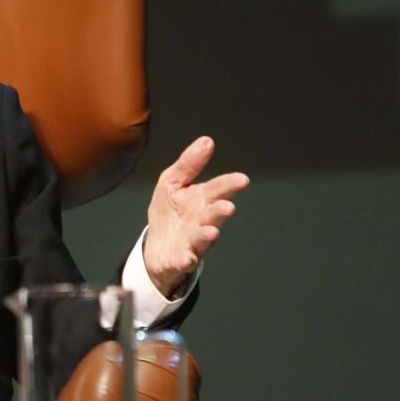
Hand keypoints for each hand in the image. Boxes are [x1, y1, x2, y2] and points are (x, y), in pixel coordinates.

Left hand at [142, 136, 248, 296]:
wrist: (157, 246)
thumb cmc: (169, 212)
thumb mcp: (172, 182)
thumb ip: (189, 164)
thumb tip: (207, 141)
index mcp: (202, 199)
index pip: (218, 189)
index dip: (229, 184)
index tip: (242, 179)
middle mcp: (202, 220)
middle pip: (213, 214)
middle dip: (220, 211)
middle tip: (227, 207)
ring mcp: (193, 241)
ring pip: (203, 237)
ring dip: (208, 235)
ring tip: (212, 231)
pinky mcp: (181, 258)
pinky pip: (185, 259)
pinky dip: (186, 259)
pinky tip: (187, 257)